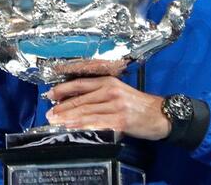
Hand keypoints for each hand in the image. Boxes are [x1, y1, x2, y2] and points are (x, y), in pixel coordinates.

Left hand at [45, 76, 170, 140]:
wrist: (161, 115)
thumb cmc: (139, 105)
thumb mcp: (119, 92)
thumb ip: (100, 94)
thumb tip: (76, 101)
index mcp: (109, 82)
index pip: (80, 84)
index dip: (63, 89)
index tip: (50, 95)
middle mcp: (111, 91)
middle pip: (80, 99)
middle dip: (62, 107)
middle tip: (49, 113)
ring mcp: (115, 106)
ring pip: (86, 111)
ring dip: (68, 118)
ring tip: (56, 121)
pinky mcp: (120, 120)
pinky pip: (97, 123)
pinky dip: (83, 126)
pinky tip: (73, 128)